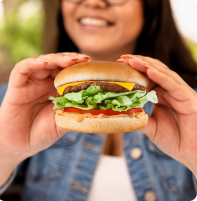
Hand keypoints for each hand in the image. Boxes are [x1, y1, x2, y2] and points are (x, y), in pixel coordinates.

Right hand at [0, 53, 89, 161]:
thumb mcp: (64, 121)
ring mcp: (31, 83)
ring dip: (56, 59)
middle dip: (70, 59)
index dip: (79, 67)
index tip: (91, 63)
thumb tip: (95, 105)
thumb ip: (75, 111)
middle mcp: (45, 83)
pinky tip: (43, 63)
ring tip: (70, 60)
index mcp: (57, 90)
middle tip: (83, 59)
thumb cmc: (43, 133)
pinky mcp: (17, 86)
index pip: (68, 72)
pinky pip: (22, 69)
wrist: (21, 145)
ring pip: (42, 62)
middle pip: (57, 63)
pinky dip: (32, 63)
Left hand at [118, 55, 196, 175]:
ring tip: (132, 60)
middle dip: (138, 64)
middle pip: (153, 72)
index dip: (134, 71)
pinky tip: (149, 70)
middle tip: (123, 58)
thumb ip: (140, 118)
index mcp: (162, 96)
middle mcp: (170, 91)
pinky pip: (173, 85)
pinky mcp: (188, 98)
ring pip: (163, 74)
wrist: (192, 153)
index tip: (120, 66)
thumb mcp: (152, 128)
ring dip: (146, 66)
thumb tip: (124, 113)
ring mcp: (179, 93)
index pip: (147, 78)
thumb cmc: (175, 140)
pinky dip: (161, 77)